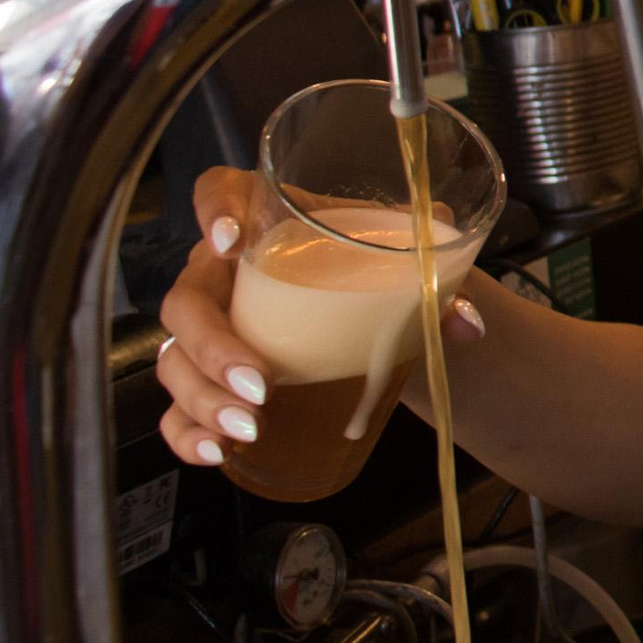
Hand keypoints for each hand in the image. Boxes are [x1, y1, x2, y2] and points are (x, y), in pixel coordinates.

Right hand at [155, 166, 484, 469]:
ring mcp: (212, 326)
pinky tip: (217, 451)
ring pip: (177, 357)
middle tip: (261, 384)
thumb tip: (466, 324)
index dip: (212, 209)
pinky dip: (187, 430)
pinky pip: (177, 405)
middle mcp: (224, 270)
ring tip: (249, 425)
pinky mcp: (212, 376)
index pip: (219, 190)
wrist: (373, 310)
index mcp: (267, 221)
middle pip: (188, 298)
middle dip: (213, 346)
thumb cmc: (373, 268)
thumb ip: (434, 280)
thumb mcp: (401, 261)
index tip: (231, 239)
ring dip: (203, 396)